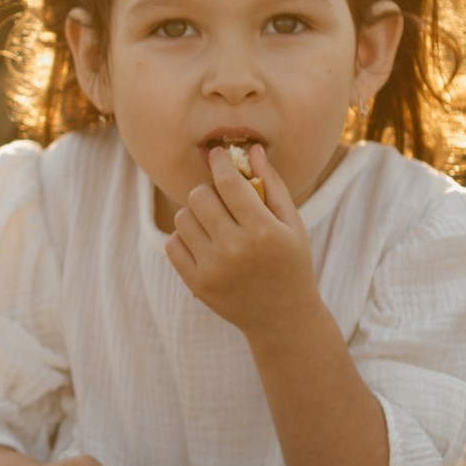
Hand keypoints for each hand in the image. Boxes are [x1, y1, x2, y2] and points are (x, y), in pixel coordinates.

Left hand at [165, 143, 321, 337]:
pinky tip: (203, 241)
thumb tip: (251, 150)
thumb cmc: (291, 263)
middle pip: (199, 196)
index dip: (220, 163)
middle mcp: (234, 249)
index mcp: (262, 230)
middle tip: (220, 197)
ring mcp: (212, 268)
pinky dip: (185, 237)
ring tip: (213, 221)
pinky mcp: (196, 283)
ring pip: (183, 218)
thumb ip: (272, 184)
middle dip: (209, 190)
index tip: (217, 155)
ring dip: (195, 213)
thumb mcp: (292, 223)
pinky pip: (173, 244)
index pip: (228, 183)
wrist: (282, 316)